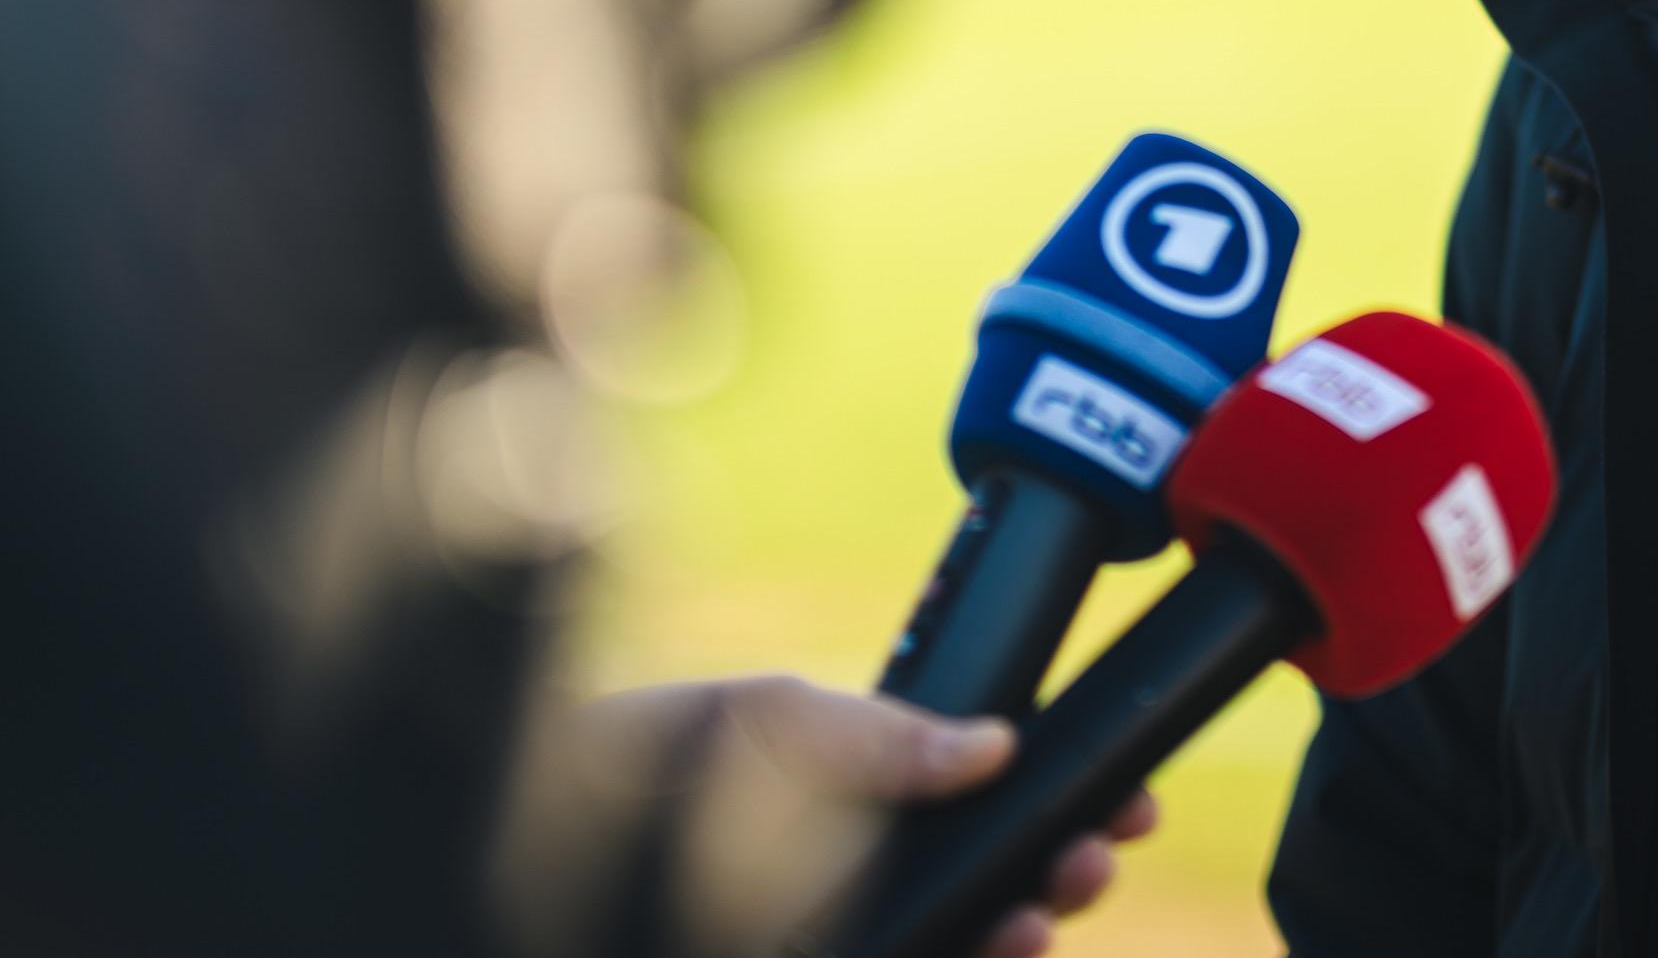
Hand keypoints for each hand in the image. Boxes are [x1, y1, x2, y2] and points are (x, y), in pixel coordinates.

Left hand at [619, 675, 1155, 957]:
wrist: (526, 834)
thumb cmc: (637, 769)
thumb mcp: (757, 722)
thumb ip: (871, 733)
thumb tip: (989, 748)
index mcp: (857, 804)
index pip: (990, 810)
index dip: (1067, 801)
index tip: (1132, 798)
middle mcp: (862, 881)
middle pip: (997, 881)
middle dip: (1069, 863)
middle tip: (1105, 847)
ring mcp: (858, 931)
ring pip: (968, 941)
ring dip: (1032, 924)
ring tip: (1053, 902)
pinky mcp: (852, 952)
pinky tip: (1003, 944)